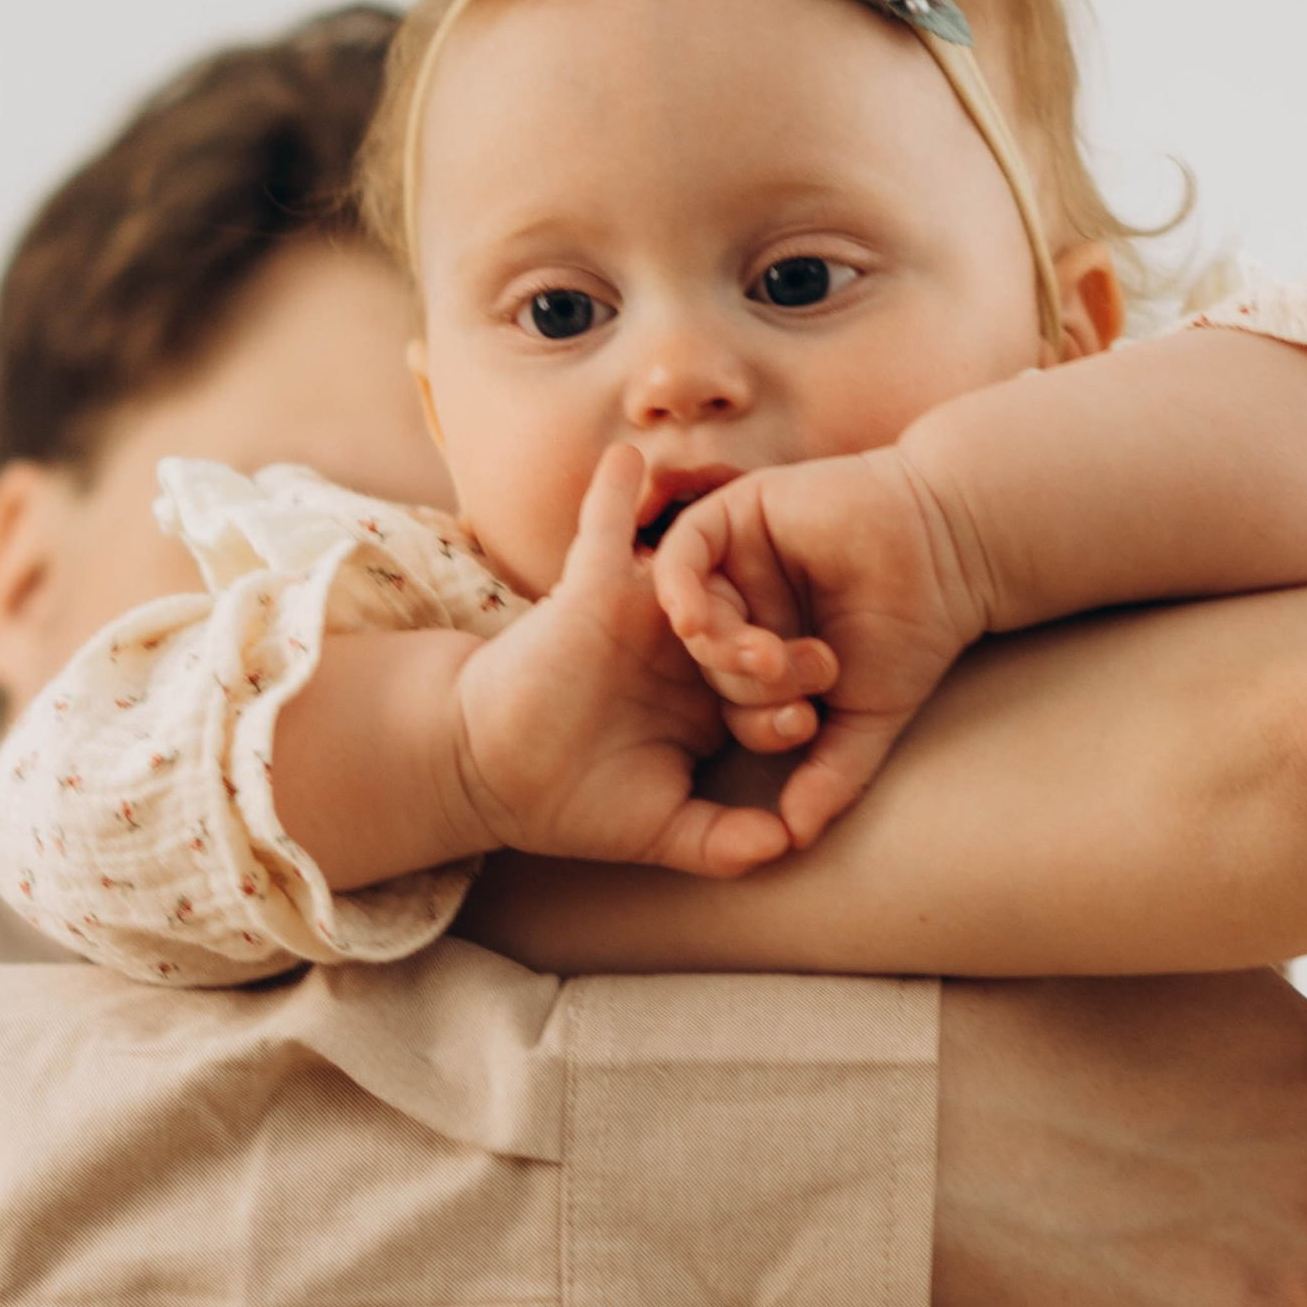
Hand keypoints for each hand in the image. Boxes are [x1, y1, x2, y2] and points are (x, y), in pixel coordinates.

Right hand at [452, 448, 792, 879]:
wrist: (488, 774)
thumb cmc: (573, 803)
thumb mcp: (657, 829)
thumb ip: (720, 841)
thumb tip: (787, 845)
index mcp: (710, 700)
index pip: (763, 699)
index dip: (783, 709)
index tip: (805, 724)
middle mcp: (685, 650)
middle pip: (746, 634)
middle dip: (777, 648)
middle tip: (818, 657)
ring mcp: (642, 616)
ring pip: (694, 580)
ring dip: (720, 571)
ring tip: (755, 567)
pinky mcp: (590, 588)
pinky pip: (605, 531)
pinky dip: (613, 495)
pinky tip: (628, 461)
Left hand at [654, 445, 993, 849]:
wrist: (950, 552)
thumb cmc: (912, 635)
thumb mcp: (867, 719)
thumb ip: (831, 775)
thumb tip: (797, 839)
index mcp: (765, 652)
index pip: (732, 702)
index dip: (757, 724)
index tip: (802, 728)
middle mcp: (745, 604)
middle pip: (707, 660)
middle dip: (745, 684)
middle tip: (804, 682)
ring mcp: (738, 558)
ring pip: (692, 609)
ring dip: (717, 644)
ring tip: (762, 656)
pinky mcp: (737, 512)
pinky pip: (683, 549)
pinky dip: (680, 585)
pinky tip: (691, 618)